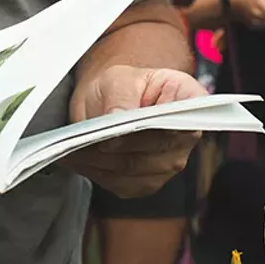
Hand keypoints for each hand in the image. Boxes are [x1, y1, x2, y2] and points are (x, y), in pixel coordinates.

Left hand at [68, 64, 204, 198]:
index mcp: (190, 102)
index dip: (153, 127)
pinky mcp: (147, 182)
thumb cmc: (121, 86)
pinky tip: (81, 160)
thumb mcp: (119, 78)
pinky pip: (122, 184)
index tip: (121, 126)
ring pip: (134, 170)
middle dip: (117, 146)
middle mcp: (187, 136)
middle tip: (84, 140)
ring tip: (74, 149)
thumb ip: (121, 96)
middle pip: (155, 150)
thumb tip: (119, 117)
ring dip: (101, 162)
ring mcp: (169, 163)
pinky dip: (98, 174)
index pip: (183, 119)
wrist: (110, 101)